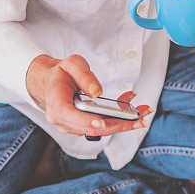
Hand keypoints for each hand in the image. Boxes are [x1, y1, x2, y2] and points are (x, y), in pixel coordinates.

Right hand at [25, 54, 152, 136]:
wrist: (52, 82)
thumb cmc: (61, 74)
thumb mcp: (71, 64)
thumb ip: (84, 75)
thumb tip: (97, 92)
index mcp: (57, 105)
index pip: (71, 117)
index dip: (88, 121)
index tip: (103, 121)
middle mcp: (63, 120)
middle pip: (93, 127)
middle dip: (119, 124)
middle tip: (140, 118)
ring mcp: (73, 126)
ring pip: (101, 129)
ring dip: (124, 121)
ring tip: (143, 111)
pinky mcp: (83, 127)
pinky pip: (103, 125)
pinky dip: (118, 118)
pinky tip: (131, 108)